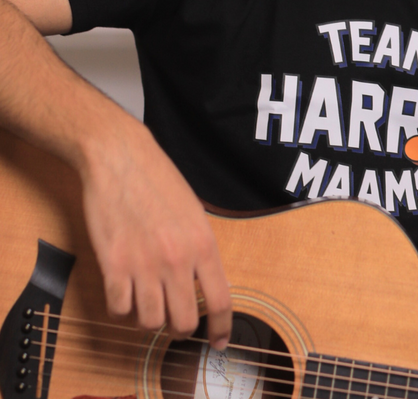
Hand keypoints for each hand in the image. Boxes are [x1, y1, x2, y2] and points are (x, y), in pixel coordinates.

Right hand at [79, 119, 232, 348]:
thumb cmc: (159, 180)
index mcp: (204, 244)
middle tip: (174, 320)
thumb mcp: (195, 212)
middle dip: (180, 329)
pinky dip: (121, 309)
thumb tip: (206, 283)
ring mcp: (144, 265)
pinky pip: (119, 310)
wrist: (121, 159)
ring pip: (150, 323)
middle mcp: (177, 260)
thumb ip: (200, 249)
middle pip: (183, 322)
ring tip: (147, 303)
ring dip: (148, 320)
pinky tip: (124, 293)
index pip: (219, 301)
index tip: (218, 341)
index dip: (221, 328)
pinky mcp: (113, 265)